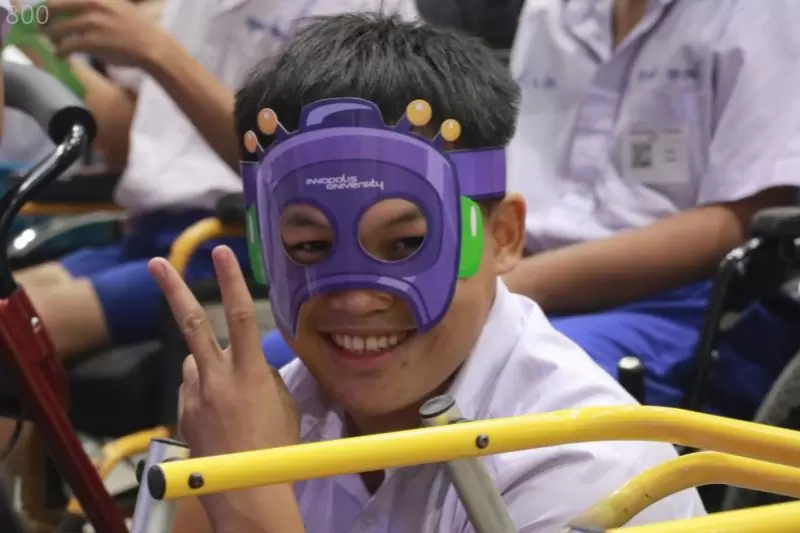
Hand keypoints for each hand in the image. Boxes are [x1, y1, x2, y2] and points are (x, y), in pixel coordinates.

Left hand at [43, 0, 169, 66]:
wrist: (154, 46)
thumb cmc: (139, 29)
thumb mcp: (118, 7)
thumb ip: (98, 6)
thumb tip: (80, 11)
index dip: (51, 5)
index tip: (49, 13)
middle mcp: (92, 5)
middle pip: (54, 7)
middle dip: (44, 18)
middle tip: (43, 27)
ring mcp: (92, 23)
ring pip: (58, 28)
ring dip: (52, 37)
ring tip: (54, 43)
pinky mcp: (92, 42)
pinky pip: (67, 45)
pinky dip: (60, 51)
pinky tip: (60, 55)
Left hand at [148, 246, 299, 458]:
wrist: (246, 488)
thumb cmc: (276, 446)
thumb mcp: (284, 403)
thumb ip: (265, 375)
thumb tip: (251, 364)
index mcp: (249, 372)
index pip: (241, 315)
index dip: (232, 280)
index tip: (222, 252)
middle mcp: (216, 377)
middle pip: (191, 323)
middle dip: (173, 289)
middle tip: (157, 263)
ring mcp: (194, 395)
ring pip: (193, 360)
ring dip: (207, 365)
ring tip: (227, 396)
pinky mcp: (182, 412)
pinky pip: (191, 388)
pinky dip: (203, 391)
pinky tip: (218, 415)